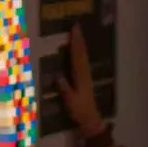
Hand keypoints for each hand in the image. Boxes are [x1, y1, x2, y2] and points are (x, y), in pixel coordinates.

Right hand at [58, 24, 105, 138]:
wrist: (90, 119)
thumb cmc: (80, 110)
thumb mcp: (70, 100)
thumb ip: (64, 88)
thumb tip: (57, 75)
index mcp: (81, 76)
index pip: (77, 56)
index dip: (75, 43)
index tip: (74, 31)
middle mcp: (85, 73)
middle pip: (81, 53)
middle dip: (78, 40)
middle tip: (76, 26)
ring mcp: (86, 76)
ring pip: (83, 57)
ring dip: (80, 45)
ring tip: (78, 34)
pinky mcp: (85, 79)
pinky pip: (83, 62)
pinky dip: (81, 54)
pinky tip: (79, 51)